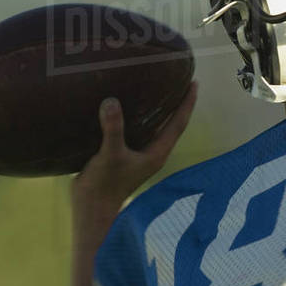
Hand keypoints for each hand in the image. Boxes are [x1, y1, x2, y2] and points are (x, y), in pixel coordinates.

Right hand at [70, 81, 197, 219]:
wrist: (90, 208)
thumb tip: (112, 101)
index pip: (178, 123)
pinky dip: (135, 115)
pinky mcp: (123, 154)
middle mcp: (152, 152)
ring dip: (156, 108)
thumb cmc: (106, 185)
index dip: (187, 103)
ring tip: (155, 85)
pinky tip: (125, 103)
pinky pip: (135, 129)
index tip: (195, 83)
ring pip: (153, 126)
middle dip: (175, 102)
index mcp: (157, 153)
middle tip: (177, 78)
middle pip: (170, 123)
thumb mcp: (111, 154)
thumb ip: (113, 129)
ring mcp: (138, 154)